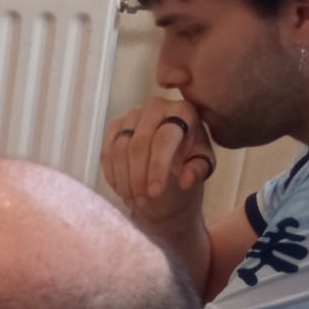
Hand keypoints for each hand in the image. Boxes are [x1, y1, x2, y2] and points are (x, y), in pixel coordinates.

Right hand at [100, 96, 215, 226]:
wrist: (171, 162)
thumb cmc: (189, 162)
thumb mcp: (202, 168)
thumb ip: (198, 171)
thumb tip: (186, 180)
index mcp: (183, 111)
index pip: (164, 139)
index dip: (157, 167)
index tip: (155, 193)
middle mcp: (156, 106)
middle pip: (138, 144)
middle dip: (137, 177)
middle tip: (141, 202)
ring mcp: (133, 115)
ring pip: (120, 150)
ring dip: (124, 180)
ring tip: (133, 201)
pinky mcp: (115, 126)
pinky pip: (107, 152)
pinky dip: (112, 174)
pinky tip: (122, 190)